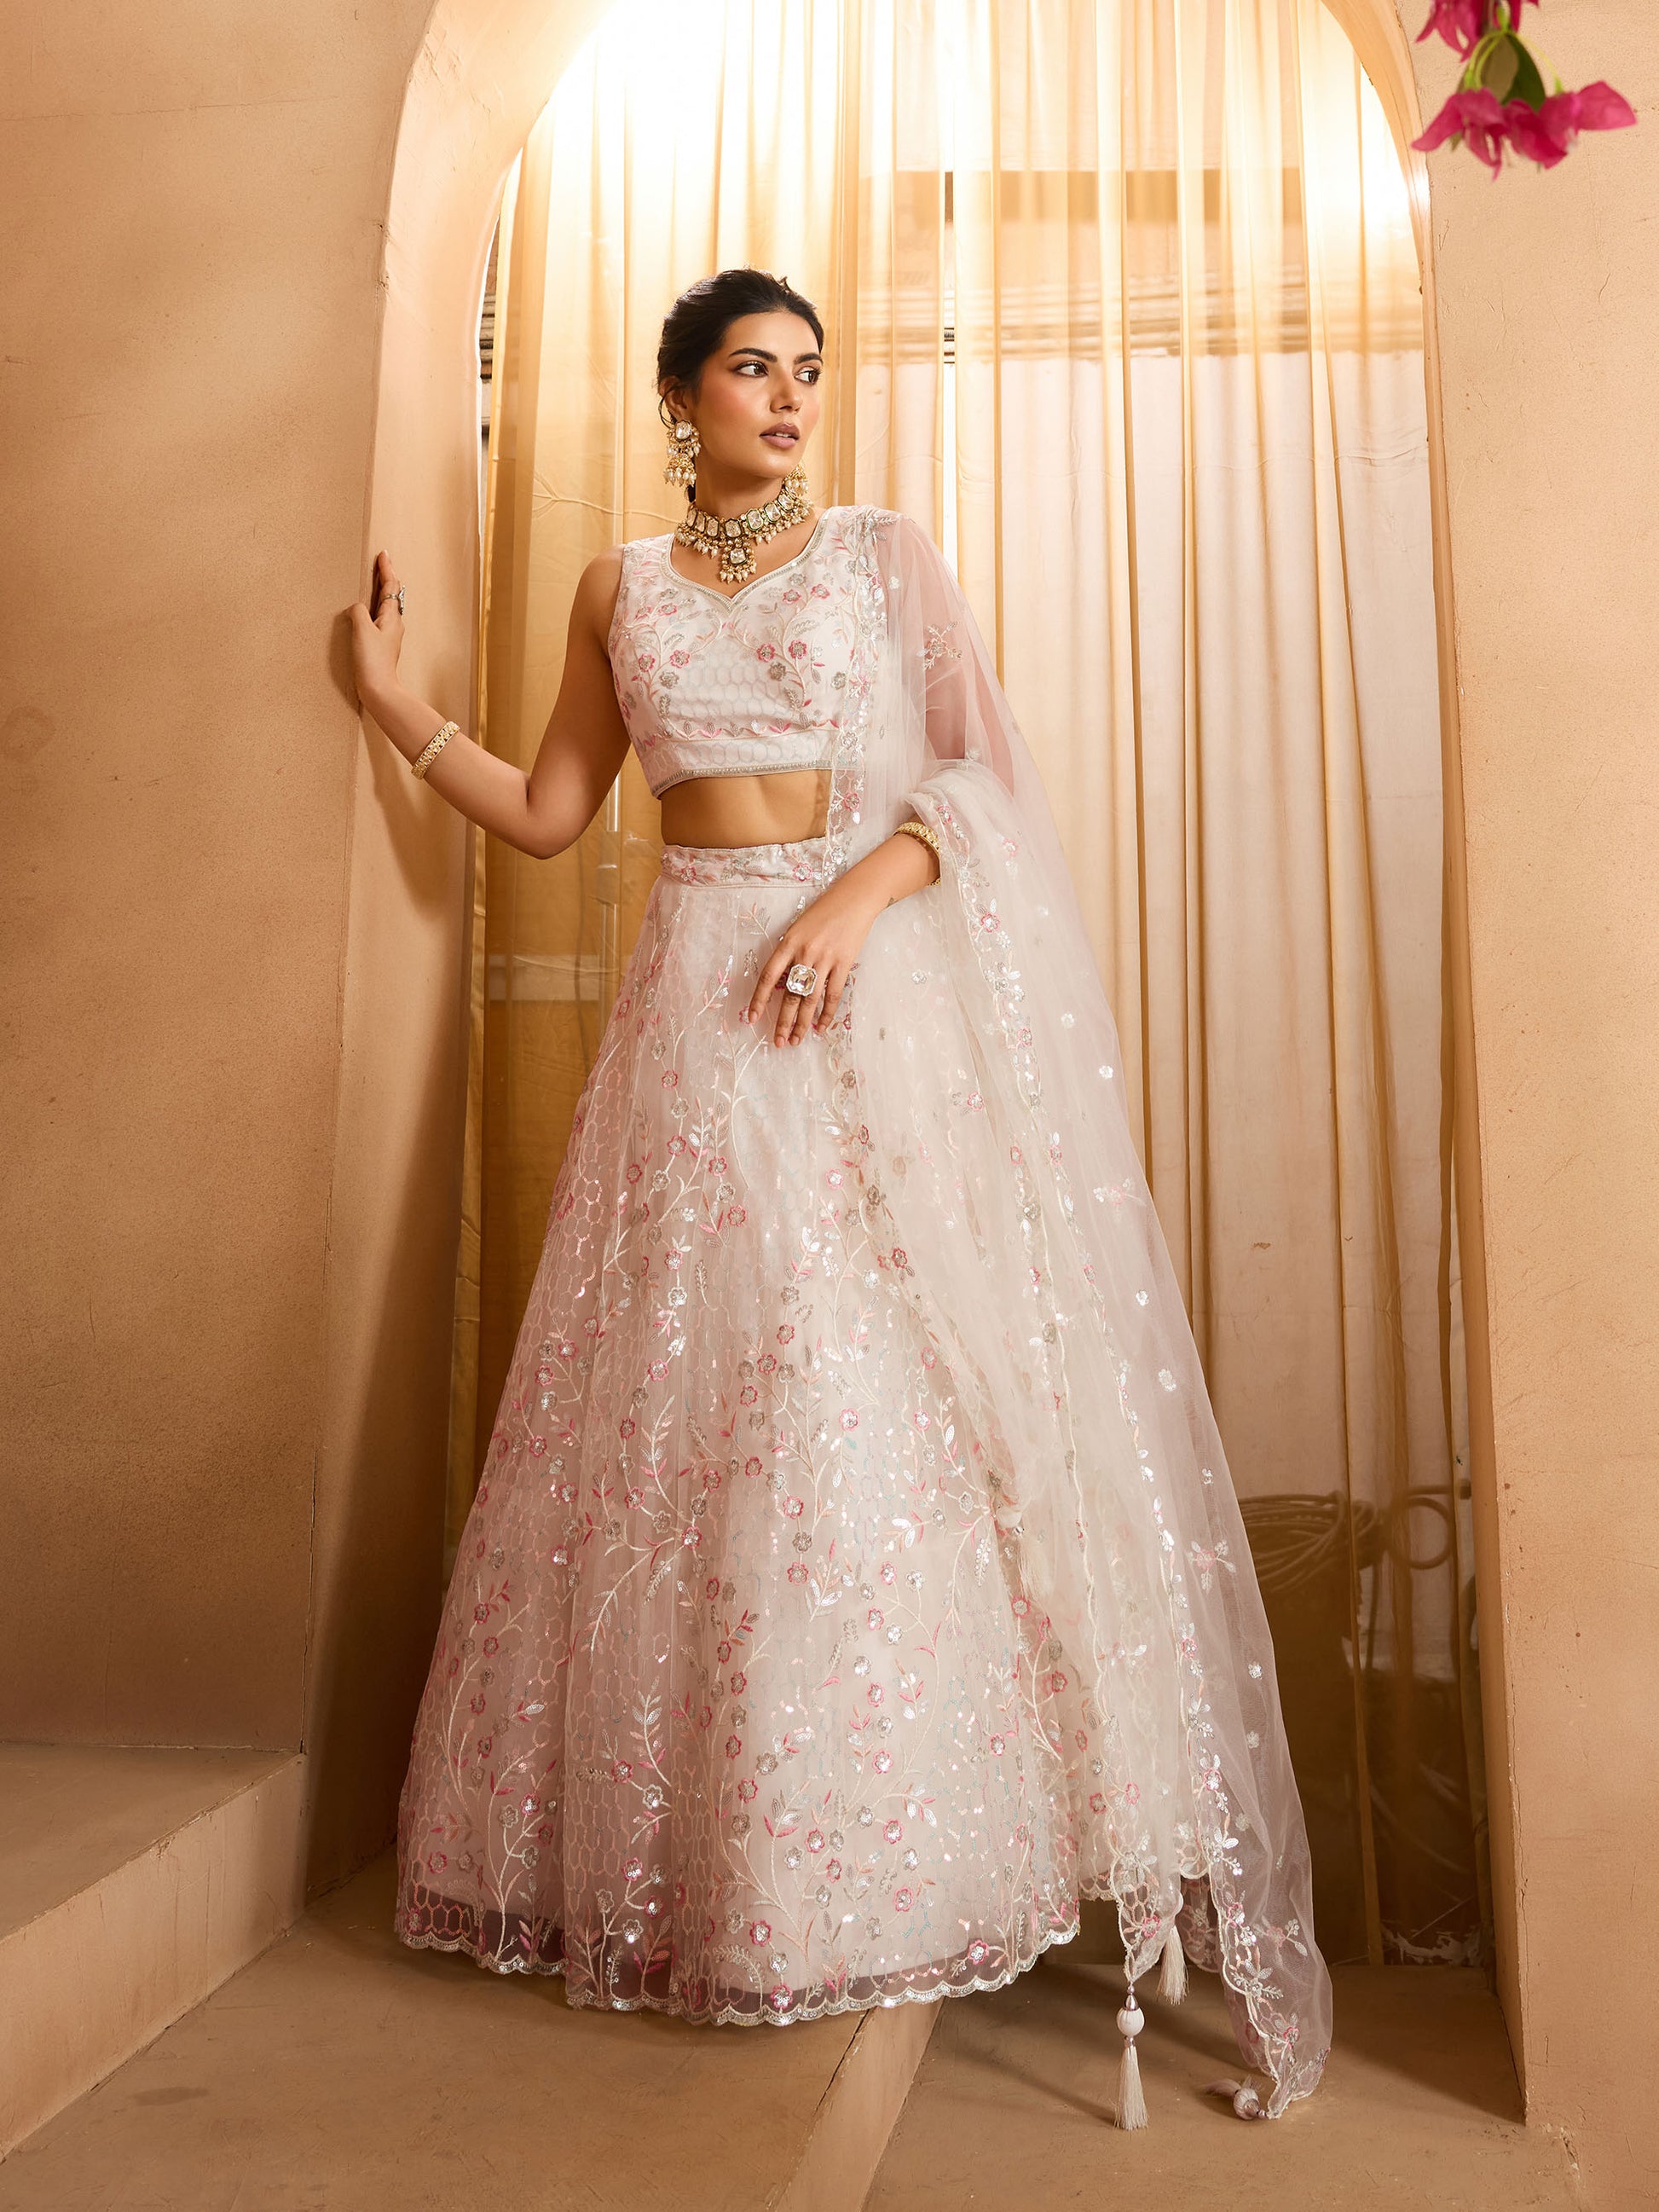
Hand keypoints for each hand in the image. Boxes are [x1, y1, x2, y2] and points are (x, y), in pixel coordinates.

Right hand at [347, 551, 404, 707]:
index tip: (383, 553)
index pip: (391, 586)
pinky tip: (368, 612)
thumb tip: (357, 608)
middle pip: (391, 595)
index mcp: (392, 617)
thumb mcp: (362, 630)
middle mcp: (394, 625)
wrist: (379, 690)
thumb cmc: (372, 661)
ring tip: (376, 581)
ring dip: (381, 592)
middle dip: (385, 577)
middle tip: (380, 563)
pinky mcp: (382, 646)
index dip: (386, 568)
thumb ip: (358, 611)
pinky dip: (375, 608)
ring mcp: (389, 636)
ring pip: (386, 607)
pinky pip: (379, 619)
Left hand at [745, 871, 881, 1046]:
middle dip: (782, 1021)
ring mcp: (825, 960)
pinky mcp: (844, 964)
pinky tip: (820, 1027)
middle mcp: (805, 953)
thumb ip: (789, 953)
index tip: (751, 1018)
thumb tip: (782, 983)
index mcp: (788, 942)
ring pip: (811, 1000)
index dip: (758, 999)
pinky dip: (826, 1013)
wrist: (855, 899)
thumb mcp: (798, 927)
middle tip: (777, 1042)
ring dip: (802, 1023)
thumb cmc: (824, 912)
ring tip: (796, 1040)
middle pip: (790, 995)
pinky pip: (833, 995)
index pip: (768, 977)